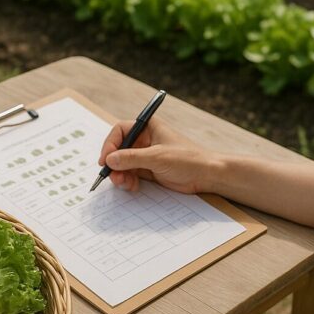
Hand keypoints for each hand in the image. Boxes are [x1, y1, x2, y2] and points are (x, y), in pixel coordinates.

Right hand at [97, 118, 212, 193]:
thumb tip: (110, 159)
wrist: (207, 175)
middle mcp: (145, 140)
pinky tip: (132, 186)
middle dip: (115, 163)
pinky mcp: (149, 170)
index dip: (110, 144)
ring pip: (123, 164)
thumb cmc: (187, 159)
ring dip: (120, 174)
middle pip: (119, 149)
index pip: (120, 131)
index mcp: (148, 128)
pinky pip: (131, 174)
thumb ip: (131, 158)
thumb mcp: (157, 157)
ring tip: (124, 184)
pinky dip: (128, 180)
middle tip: (113, 176)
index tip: (106, 159)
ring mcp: (146, 156)